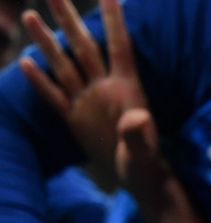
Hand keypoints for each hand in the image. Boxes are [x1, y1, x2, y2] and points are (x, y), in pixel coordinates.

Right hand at [20, 0, 146, 187]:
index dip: (114, 21)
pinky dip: (40, 81)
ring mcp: (87, 101)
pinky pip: (54, 96)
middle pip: (84, 47)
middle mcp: (104, 88)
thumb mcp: (143, 151)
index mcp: (126, 89)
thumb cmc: (145, 164)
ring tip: (29, 15)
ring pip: (64, 65)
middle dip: (69, 19)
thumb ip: (138, 134)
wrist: (137, 178)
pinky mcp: (75, 119)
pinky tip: (25, 61)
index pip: (119, 47)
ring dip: (48, 42)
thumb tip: (138, 118)